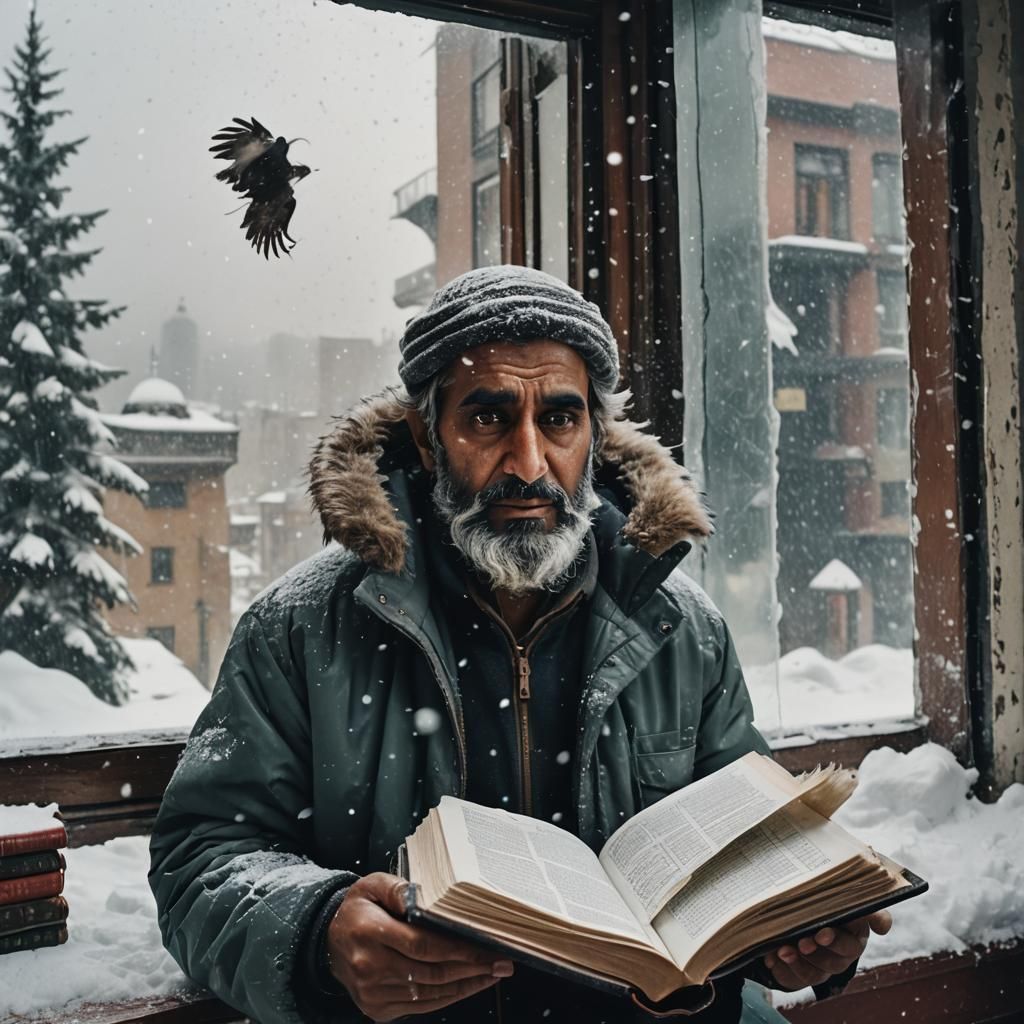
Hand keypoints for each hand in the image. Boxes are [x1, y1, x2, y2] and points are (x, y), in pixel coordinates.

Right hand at [325, 872, 513, 1021]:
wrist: (328, 942)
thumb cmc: (357, 910)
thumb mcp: (372, 885)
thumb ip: (397, 888)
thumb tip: (422, 896)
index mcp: (369, 932)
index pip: (422, 945)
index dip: (458, 950)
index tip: (486, 947)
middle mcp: (370, 966)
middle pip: (431, 972)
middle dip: (472, 969)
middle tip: (501, 962)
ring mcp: (373, 992)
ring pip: (430, 993)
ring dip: (465, 985)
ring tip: (491, 974)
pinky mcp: (377, 1008)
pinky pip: (420, 1007)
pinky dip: (446, 997)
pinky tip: (466, 986)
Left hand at [762, 910, 891, 990]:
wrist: (808, 916)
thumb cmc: (829, 903)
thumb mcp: (843, 895)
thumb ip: (860, 900)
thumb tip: (882, 924)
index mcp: (854, 933)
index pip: (854, 942)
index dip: (838, 941)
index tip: (822, 934)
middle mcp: (842, 953)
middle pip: (835, 960)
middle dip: (818, 952)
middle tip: (803, 941)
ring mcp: (824, 966)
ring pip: (816, 973)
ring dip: (799, 963)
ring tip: (783, 950)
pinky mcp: (805, 974)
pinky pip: (794, 978)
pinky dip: (782, 968)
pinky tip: (771, 957)